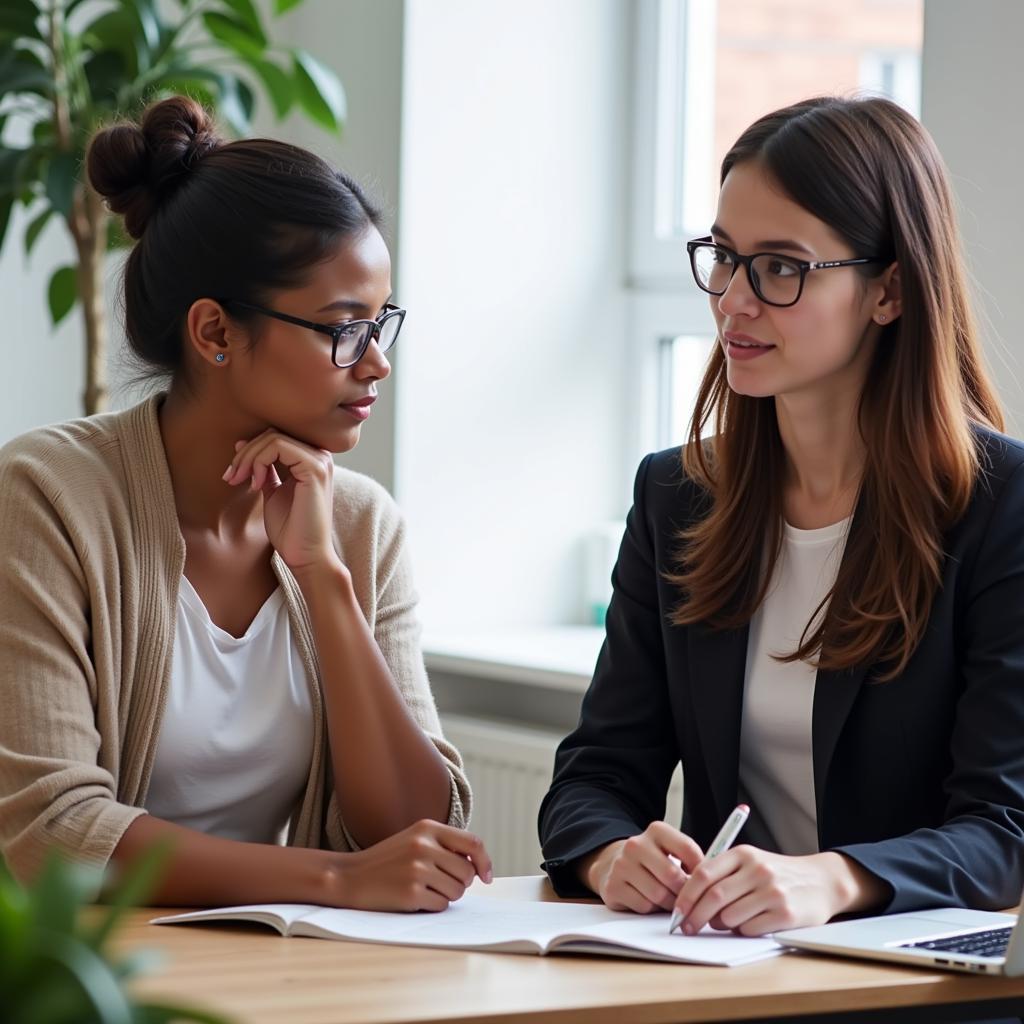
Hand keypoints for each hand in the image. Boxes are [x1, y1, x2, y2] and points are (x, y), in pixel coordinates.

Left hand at [223, 430, 334, 570]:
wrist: (305, 555)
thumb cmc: (291, 529)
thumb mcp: (272, 491)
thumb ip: (264, 468)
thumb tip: (242, 442)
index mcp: (312, 459)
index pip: (276, 436)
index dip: (249, 449)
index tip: (232, 474)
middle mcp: (320, 456)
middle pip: (272, 433)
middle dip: (245, 453)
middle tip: (231, 477)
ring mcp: (320, 461)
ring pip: (273, 438)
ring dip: (249, 457)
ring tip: (241, 481)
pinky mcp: (315, 469)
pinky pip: (279, 447)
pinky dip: (259, 462)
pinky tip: (257, 484)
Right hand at [325, 819, 493, 911]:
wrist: (348, 876)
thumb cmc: (386, 861)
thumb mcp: (415, 840)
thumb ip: (445, 845)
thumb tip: (478, 866)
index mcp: (427, 828)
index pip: (473, 843)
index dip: (484, 862)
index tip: (486, 876)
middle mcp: (424, 846)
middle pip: (467, 872)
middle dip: (460, 884)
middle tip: (439, 885)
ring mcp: (417, 869)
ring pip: (457, 891)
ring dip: (446, 896)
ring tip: (424, 890)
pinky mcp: (411, 893)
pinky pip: (441, 905)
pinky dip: (433, 907)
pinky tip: (414, 899)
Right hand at [580, 823, 703, 912]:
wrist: (616, 864)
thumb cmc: (654, 861)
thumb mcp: (671, 850)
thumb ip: (691, 859)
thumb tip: (712, 880)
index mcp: (656, 830)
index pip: (688, 849)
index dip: (701, 870)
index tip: (704, 881)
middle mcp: (636, 844)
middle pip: (673, 876)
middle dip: (684, 892)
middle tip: (688, 898)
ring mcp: (622, 865)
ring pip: (658, 894)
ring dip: (669, 904)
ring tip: (670, 900)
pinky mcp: (613, 886)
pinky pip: (643, 906)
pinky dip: (651, 909)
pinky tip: (650, 901)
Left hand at [671, 848, 870, 935]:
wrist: (821, 881)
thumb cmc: (777, 874)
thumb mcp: (750, 862)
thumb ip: (723, 874)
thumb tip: (690, 900)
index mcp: (743, 854)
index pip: (703, 874)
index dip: (686, 895)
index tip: (677, 912)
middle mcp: (757, 870)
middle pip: (713, 897)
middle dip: (695, 916)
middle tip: (687, 928)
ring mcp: (772, 892)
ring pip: (730, 916)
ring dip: (721, 925)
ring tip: (727, 922)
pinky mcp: (785, 914)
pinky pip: (750, 929)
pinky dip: (743, 931)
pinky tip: (750, 924)